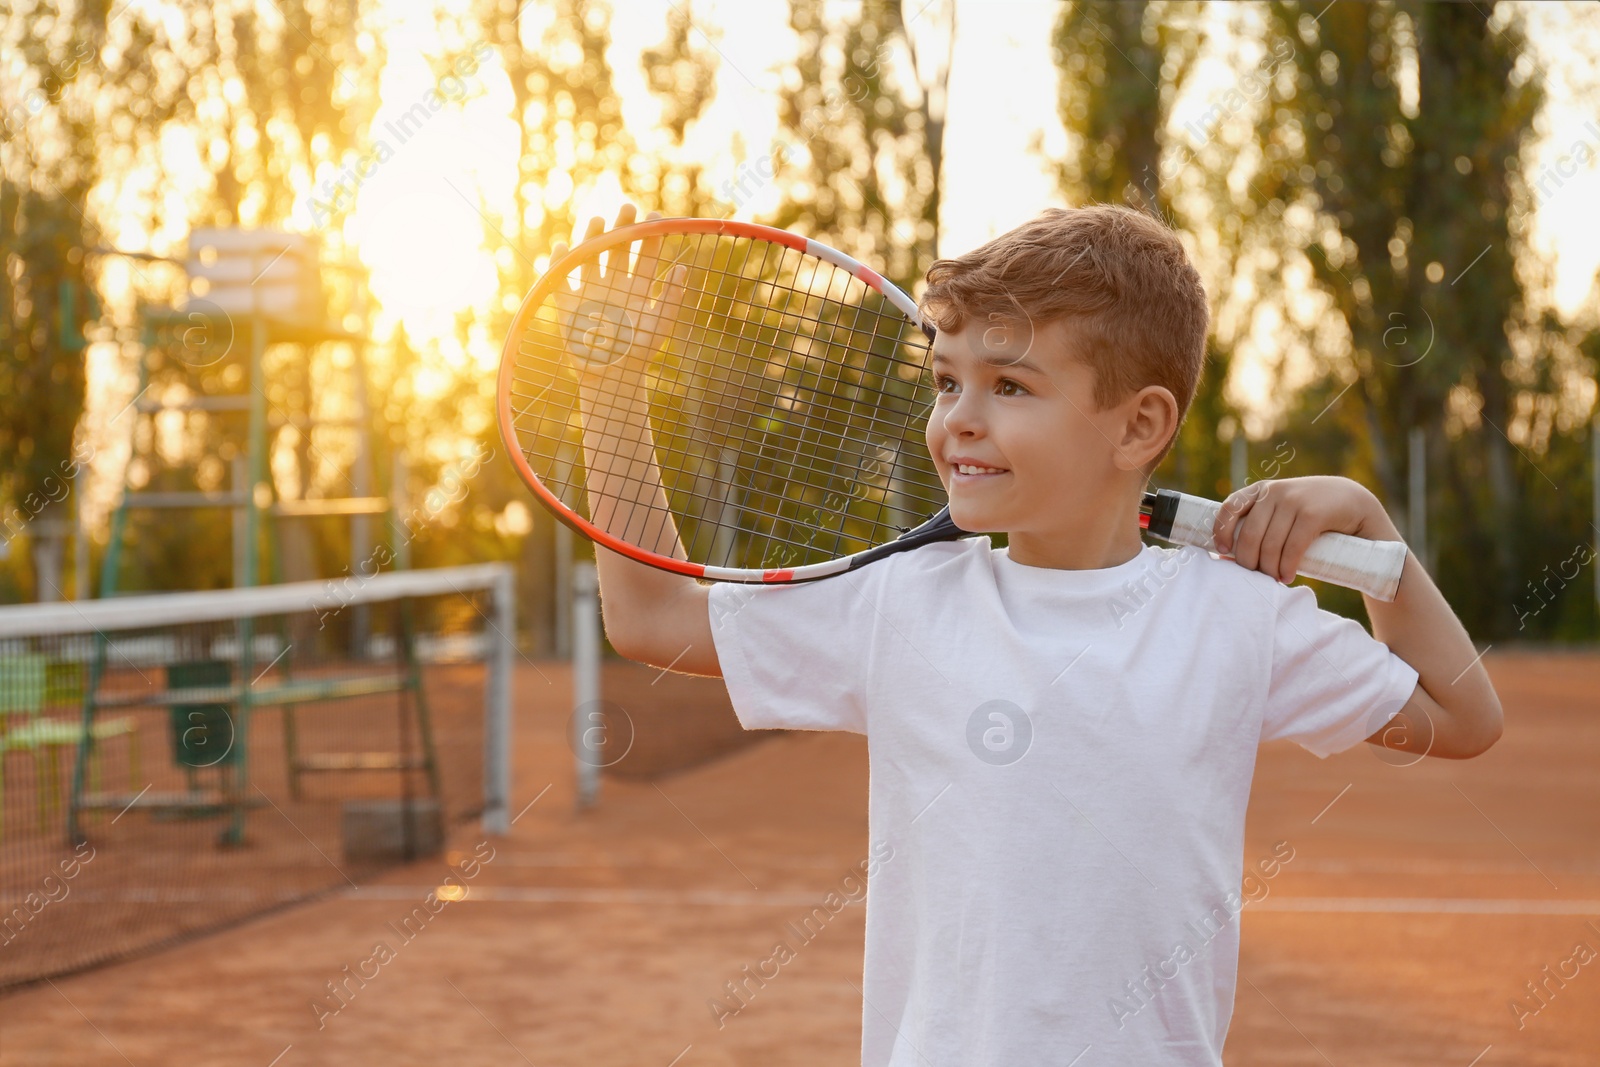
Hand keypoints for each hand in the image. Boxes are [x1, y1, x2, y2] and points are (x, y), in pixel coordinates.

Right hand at [550, 204, 687, 376]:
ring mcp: (589, 293)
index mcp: (637, 289)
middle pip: (617, 250)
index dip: (650, 236)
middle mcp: (613, 286)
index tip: (657, 216)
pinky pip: (561, 279)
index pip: (645, 256)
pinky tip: (564, 247)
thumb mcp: (661, 326)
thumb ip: (673, 298)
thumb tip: (684, 268)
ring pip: (590, 257)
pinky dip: (560, 262)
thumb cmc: (639, 354)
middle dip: (622, 229)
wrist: (611, 379)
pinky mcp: (567, 304)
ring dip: (592, 238)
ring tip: (598, 219)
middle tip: (628, 208)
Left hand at [1211, 475, 1401, 584]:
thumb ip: (1259, 524)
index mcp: (1261, 490)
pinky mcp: (1312, 514)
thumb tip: (1223, 555)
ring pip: (1270, 545)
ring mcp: (1294, 500)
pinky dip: (1287, 566)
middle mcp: (1275, 492)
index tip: (1222, 552)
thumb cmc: (1310, 514)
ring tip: (1275, 579)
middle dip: (1249, 561)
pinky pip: (1292, 547)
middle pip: (1249, 535)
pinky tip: (1287, 576)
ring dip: (1270, 569)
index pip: (1230, 508)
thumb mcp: (1282, 510)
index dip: (1222, 532)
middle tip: (1257, 576)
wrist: (1354, 503)